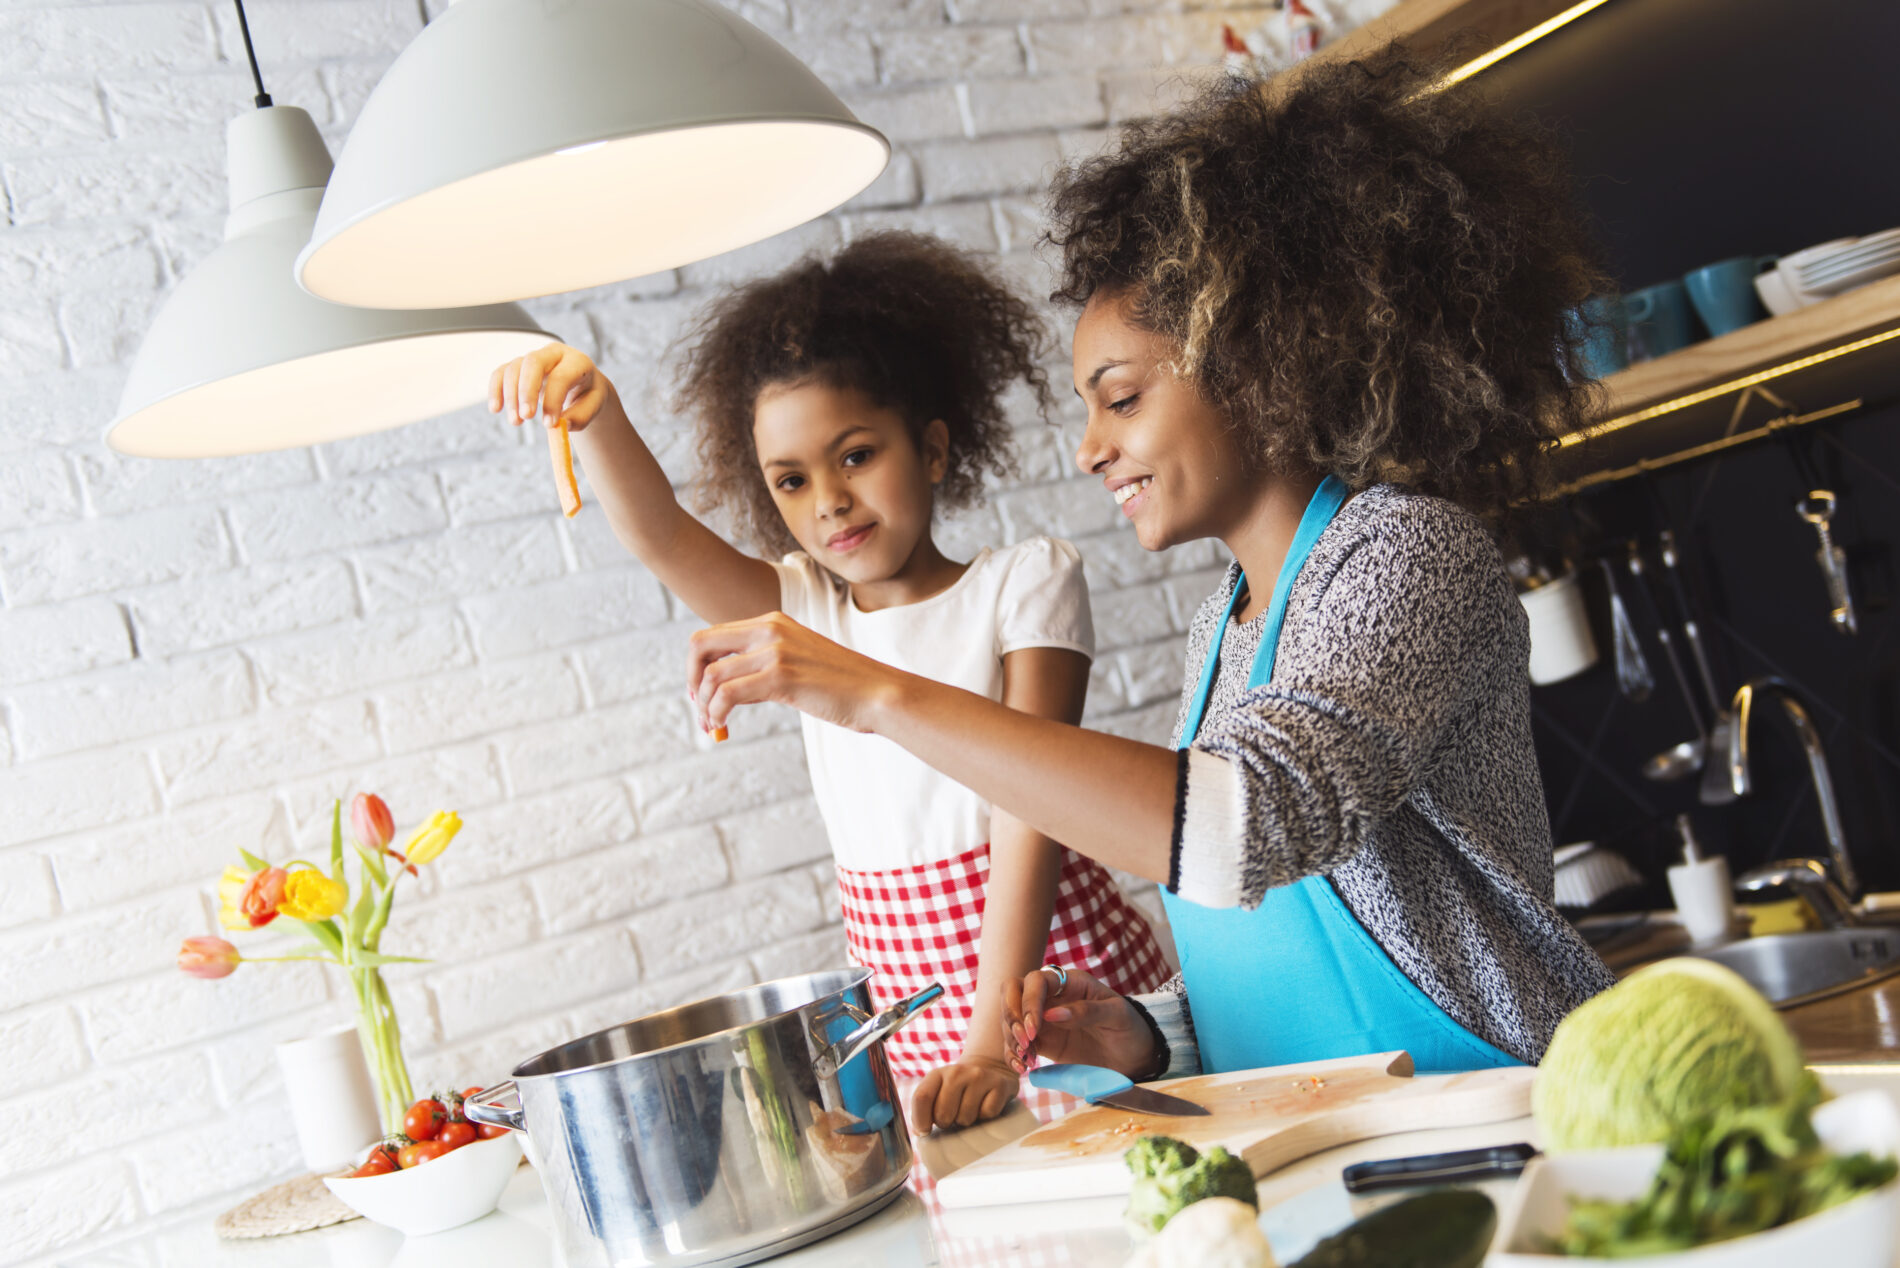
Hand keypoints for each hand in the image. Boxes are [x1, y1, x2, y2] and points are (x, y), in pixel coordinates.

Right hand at [488, 343, 617, 433]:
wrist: (580, 382)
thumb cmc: (587, 393)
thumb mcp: (595, 405)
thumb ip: (581, 416)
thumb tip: (563, 425)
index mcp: (577, 361)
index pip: (561, 377)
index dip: (553, 401)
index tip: (549, 424)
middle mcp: (553, 353)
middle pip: (533, 363)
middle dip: (526, 390)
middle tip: (526, 417)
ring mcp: (534, 357)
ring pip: (514, 368)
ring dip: (511, 396)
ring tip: (516, 422)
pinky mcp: (519, 366)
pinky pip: (501, 372)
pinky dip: (495, 389)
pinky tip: (495, 409)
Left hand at [688, 612, 906, 735]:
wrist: (877, 693)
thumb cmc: (840, 685)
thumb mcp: (796, 662)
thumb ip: (762, 664)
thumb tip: (724, 687)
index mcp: (771, 621)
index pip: (711, 635)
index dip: (697, 667)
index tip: (702, 696)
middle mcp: (769, 628)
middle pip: (700, 645)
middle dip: (691, 680)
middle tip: (701, 710)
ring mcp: (775, 650)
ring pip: (711, 675)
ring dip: (704, 706)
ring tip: (713, 726)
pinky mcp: (781, 675)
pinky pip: (727, 694)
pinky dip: (716, 713)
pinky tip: (724, 727)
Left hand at [910, 1055, 1018, 1133]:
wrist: (990, 1068)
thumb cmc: (958, 1090)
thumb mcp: (938, 1091)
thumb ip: (925, 1109)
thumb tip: (921, 1132)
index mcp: (937, 1074)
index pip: (921, 1098)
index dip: (920, 1120)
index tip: (925, 1131)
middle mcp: (957, 1072)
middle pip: (943, 1113)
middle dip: (946, 1123)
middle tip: (953, 1116)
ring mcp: (979, 1076)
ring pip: (965, 1118)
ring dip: (966, 1121)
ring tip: (969, 1111)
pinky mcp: (999, 1084)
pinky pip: (987, 1115)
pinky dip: (985, 1118)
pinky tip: (984, 1107)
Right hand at [1002, 967, 1154, 1077]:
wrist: (1136, 1057)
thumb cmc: (1130, 1028)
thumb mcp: (1117, 1016)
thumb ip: (1087, 1011)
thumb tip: (1052, 1014)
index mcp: (1070, 983)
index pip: (1035, 981)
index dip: (1028, 1002)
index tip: (1034, 1029)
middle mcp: (1052, 997)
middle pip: (1013, 992)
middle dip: (1011, 1016)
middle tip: (1024, 1043)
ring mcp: (1044, 1020)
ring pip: (1011, 1018)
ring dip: (1011, 1038)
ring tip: (1027, 1061)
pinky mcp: (1043, 1042)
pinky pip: (1017, 1043)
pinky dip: (1013, 1054)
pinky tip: (1022, 1067)